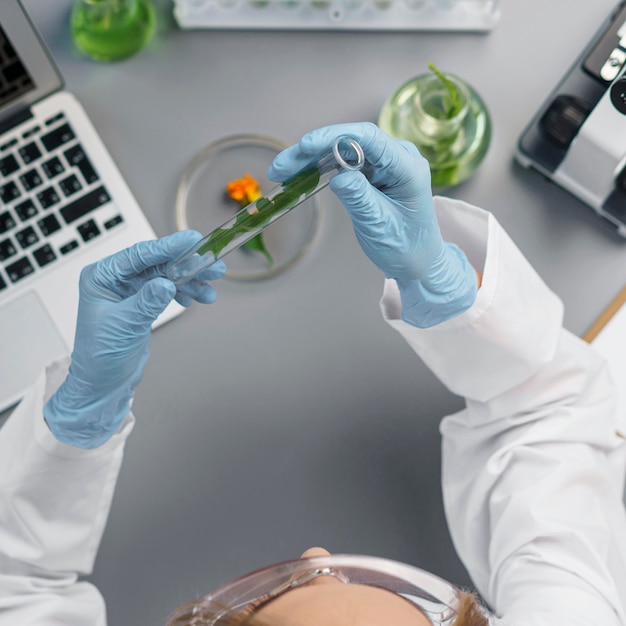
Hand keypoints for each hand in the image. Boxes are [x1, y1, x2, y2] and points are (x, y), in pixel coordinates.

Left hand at [44, 231, 225, 448]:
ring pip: (167, 277)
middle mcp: (116, 279)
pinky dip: (184, 293)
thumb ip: (146, 302)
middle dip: (187, 265)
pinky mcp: (142, 303)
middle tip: (214, 265)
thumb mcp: (124, 326)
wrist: (103, 384)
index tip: (193, 240)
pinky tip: (196, 299)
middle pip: (158, 263)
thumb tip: (166, 283)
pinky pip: (168, 290)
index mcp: (102, 277)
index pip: (140, 255)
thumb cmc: (101, 357)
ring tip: (210, 289)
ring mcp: (130, 291)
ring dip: (190, 282)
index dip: (169, 246)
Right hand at [268, 122, 476, 326]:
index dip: (335, 137)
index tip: (307, 145)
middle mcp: (395, 158)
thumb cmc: (406, 246)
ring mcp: (382, 164)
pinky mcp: (370, 173)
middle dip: (312, 150)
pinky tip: (297, 174)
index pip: (369, 139)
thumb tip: (338, 177)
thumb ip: (360, 198)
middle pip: (348, 141)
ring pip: (340, 151)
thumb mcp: (380, 225)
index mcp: (406, 167)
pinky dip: (318, 168)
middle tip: (282, 165)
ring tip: (281, 170)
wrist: (417, 261)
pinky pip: (340, 163)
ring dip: (310, 159)